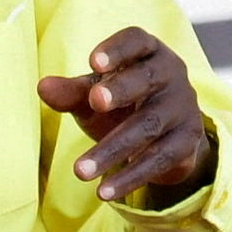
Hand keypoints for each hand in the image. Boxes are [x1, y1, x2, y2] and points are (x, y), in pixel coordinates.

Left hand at [36, 26, 213, 203]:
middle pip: (147, 78)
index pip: (137, 40)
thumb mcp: (95, 95)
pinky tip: (104, 191)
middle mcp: (171, 74)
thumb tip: (43, 87)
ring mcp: (183, 107)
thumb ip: (72, 92)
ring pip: (148, 126)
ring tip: (79, 171)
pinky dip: (130, 177)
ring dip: (113, 149)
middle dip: (121, 90)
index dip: (118, 49)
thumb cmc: (123, 103)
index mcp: (148, 52)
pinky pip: (159, 159)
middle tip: (94, 102)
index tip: (93, 62)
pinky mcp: (187, 141)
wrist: (164, 137)